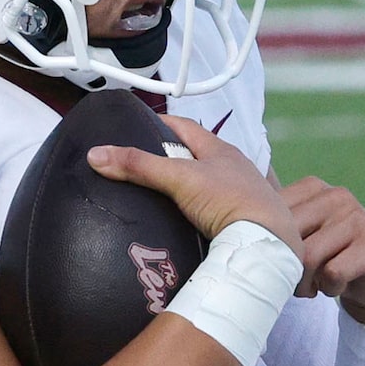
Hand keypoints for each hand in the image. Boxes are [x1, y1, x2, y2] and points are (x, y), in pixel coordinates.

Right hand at [87, 114, 303, 262]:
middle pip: (197, 155)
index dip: (162, 123)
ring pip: (208, 183)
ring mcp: (242, 194)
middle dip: (174, 157)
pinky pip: (216, 208)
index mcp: (221, 150)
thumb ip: (139, 166)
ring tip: (163, 194)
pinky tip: (189, 220)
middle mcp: (234, 168)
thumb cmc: (230, 201)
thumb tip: (97, 155)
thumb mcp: (178, 178)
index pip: (186, 126)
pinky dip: (200, 210)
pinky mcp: (244, 219)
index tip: (142, 126)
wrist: (267, 242)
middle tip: (146, 164)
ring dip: (189, 186)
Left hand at [281, 176, 364, 332]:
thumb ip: (274, 224)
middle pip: (288, 237)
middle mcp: (336, 195)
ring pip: (308, 257)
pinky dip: (330, 288)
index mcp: (313, 187)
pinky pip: (333, 273)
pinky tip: (337, 286)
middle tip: (296, 283)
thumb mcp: (303, 235)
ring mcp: (358, 217)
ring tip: (315, 286)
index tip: (281, 263)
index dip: (269, 247)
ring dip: (306, 283)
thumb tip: (220, 219)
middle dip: (286, 268)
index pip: (270, 214)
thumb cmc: (330, 259)